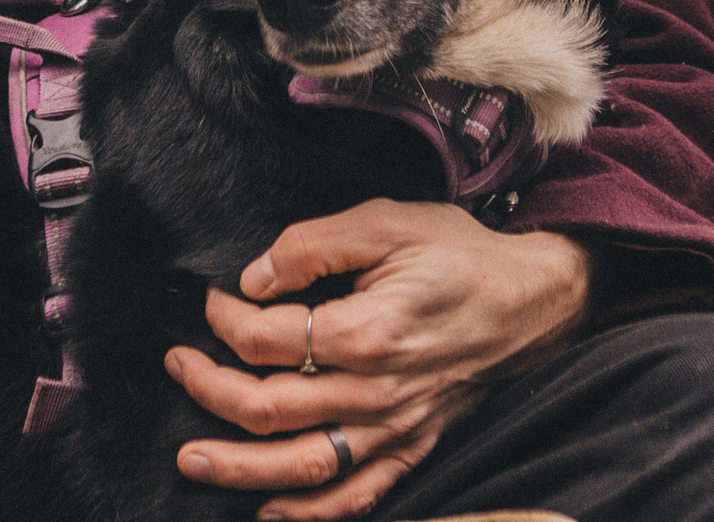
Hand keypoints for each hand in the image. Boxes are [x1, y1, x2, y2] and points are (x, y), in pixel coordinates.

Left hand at [167, 199, 591, 520]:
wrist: (534, 299)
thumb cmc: (461, 255)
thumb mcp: (389, 221)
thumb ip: (315, 244)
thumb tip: (256, 278)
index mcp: (368, 331)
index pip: (266, 339)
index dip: (225, 320)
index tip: (214, 301)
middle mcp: (378, 392)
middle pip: (270, 408)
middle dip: (209, 389)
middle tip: (178, 366)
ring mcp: (396, 428)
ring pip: (301, 466)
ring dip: (237, 468)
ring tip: (191, 458)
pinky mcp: (414, 448)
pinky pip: (356, 496)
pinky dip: (309, 513)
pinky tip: (267, 510)